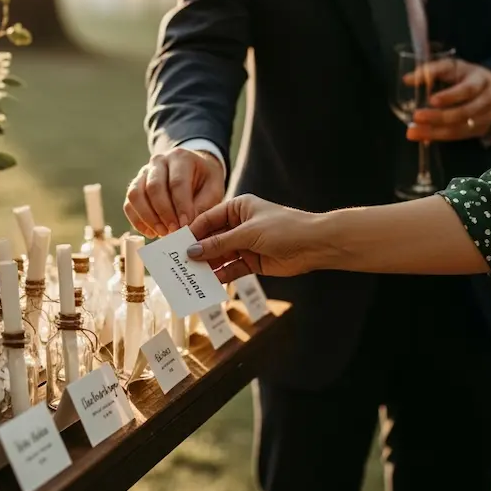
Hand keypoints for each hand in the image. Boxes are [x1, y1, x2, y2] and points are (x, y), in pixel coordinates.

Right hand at [125, 148, 225, 237]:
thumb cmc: (204, 181)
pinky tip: (151, 233)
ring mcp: (143, 172)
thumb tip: (189, 228)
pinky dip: (137, 221)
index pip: (177, 182)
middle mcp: (159, 161)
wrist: (193, 171)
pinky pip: (129, 204)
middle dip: (163, 213)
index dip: (181, 206)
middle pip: (154, 187)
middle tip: (174, 232)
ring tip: (162, 233)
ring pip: (136, 194)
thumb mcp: (213, 190)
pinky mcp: (135, 185)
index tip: (186, 226)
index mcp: (181, 157)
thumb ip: (203, 207)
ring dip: (148, 217)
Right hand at [186, 194, 325, 282]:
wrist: (315, 245)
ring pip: (219, 255)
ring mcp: (244, 244)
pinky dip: (219, 275)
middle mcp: (238, 225)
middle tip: (177, 263)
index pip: (207, 219)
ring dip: (206, 265)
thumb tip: (192, 251)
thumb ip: (219, 243)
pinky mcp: (251, 262)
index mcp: (237, 208)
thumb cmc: (284, 228)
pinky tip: (208, 282)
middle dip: (196, 251)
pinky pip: (230, 268)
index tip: (175, 245)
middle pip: (211, 239)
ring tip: (188, 276)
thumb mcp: (248, 233)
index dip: (192, 232)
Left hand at [405, 58, 490, 141]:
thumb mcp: (453, 67)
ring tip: (413, 132)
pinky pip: (457, 136)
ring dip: (434, 132)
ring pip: (459, 129)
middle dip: (438, 117)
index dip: (450, 96)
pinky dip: (439, 137)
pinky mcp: (479, 131)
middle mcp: (486, 102)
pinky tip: (423, 137)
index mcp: (480, 81)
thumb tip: (407, 79)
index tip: (431, 100)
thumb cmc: (466, 76)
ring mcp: (484, 118)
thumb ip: (431, 70)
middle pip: (463, 112)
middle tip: (416, 117)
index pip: (467, 90)